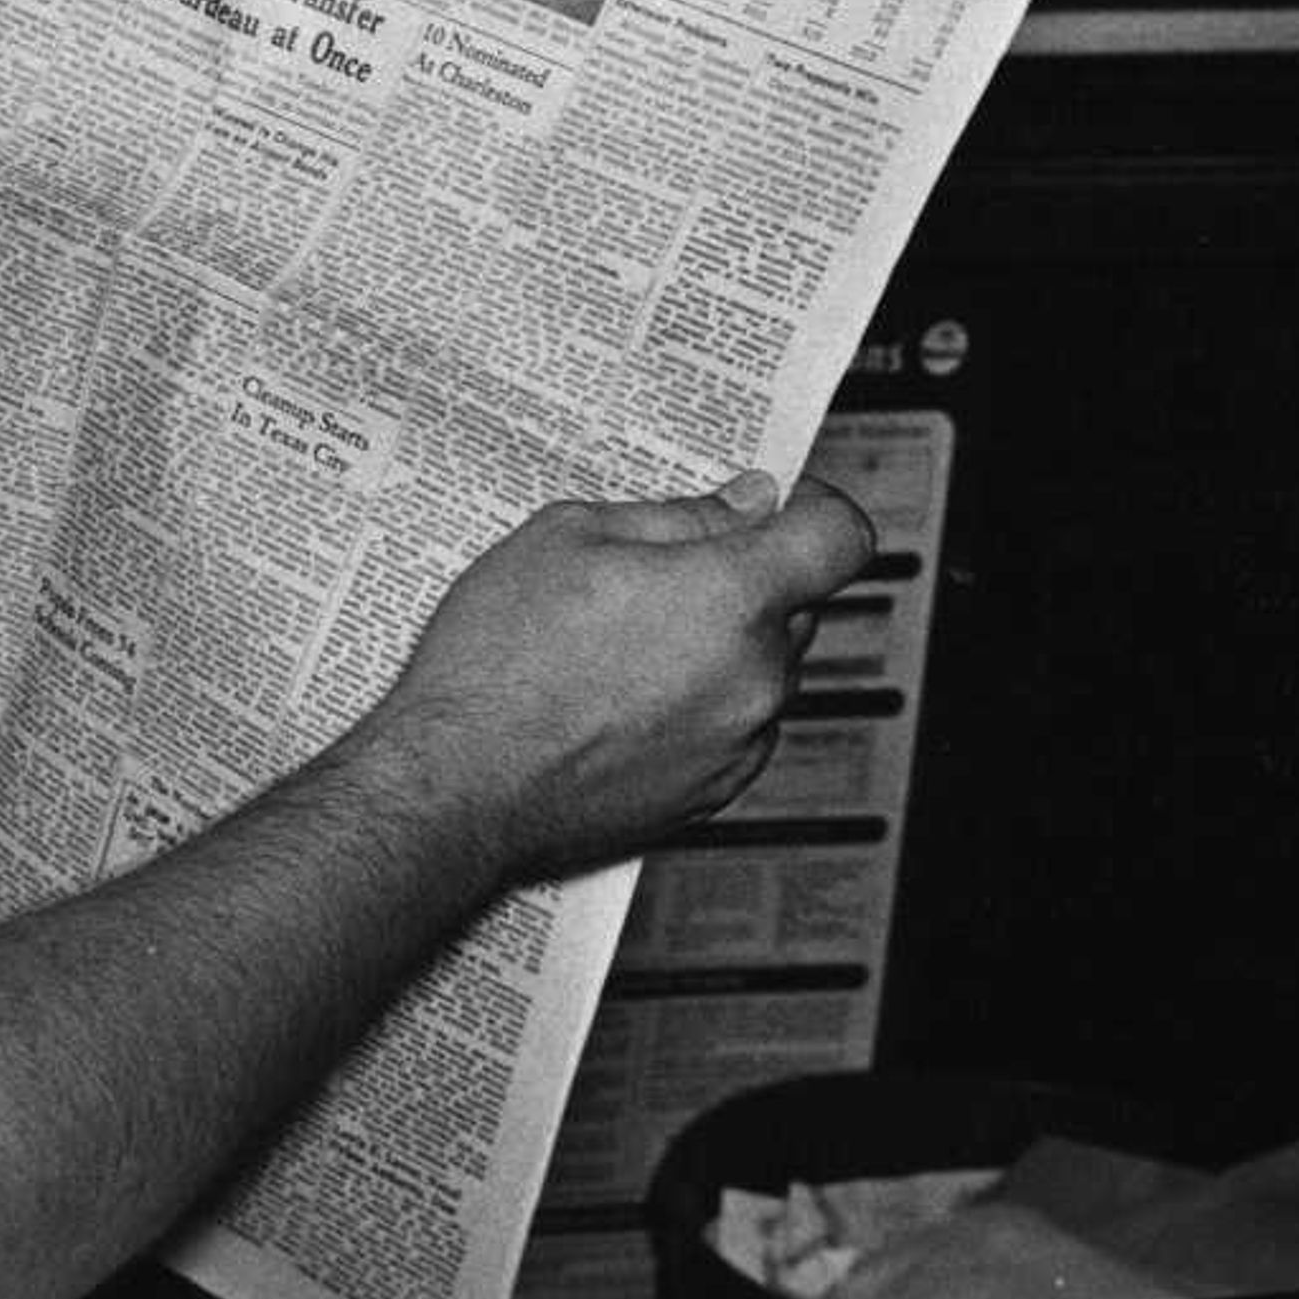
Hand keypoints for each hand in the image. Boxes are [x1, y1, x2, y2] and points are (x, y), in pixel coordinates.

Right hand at [369, 471, 875, 879]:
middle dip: (744, 581)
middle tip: (657, 576)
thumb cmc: (497, 664)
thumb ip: (674, 515)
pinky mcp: (713, 793)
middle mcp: (756, 675)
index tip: (781, 510)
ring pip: (762, 669)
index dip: (813, 510)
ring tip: (620, 646)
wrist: (459, 782)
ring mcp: (741, 741)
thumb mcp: (566, 538)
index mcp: (731, 597)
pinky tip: (619, 699)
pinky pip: (733, 728)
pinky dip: (697, 707)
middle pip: (797, 604)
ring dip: (717, 648)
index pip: (839, 536)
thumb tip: (739, 506)